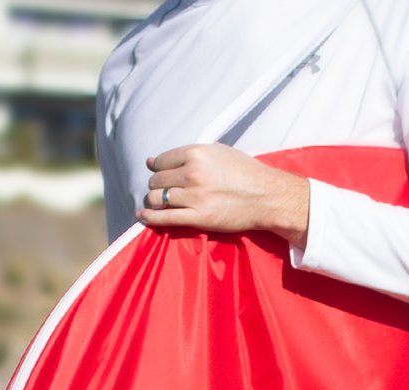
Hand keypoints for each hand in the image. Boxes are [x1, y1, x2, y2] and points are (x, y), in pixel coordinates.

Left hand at [139, 144, 309, 247]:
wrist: (266, 197)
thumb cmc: (246, 172)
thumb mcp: (219, 152)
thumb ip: (190, 154)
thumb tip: (157, 160)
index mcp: (196, 153)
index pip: (161, 161)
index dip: (157, 167)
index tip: (157, 172)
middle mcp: (192, 173)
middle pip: (157, 180)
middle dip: (156, 185)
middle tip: (161, 191)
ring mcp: (194, 197)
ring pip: (157, 198)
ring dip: (153, 202)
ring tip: (155, 204)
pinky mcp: (198, 218)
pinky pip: (164, 218)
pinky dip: (149, 218)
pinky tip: (141, 216)